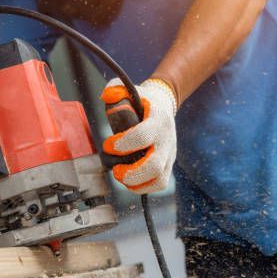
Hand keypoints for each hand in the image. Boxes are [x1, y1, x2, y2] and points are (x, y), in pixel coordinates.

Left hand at [101, 78, 176, 193]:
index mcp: (157, 119)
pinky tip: (128, 182)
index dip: (124, 144)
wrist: (162, 106)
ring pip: (159, 178)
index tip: (108, 145)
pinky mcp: (166, 164)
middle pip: (154, 165)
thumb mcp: (129, 89)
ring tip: (121, 176)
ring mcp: (168, 154)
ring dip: (136, 183)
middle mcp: (166, 139)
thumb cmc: (141, 101)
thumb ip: (116, 90)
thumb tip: (107, 96)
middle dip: (131, 172)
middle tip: (116, 170)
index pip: (143, 135)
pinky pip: (159, 183)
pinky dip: (143, 188)